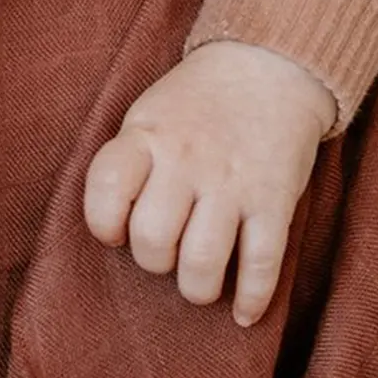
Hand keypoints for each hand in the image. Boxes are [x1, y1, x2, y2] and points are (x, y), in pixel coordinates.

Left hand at [83, 40, 333, 326]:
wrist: (268, 65)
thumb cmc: (197, 101)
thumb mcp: (150, 114)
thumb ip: (129, 161)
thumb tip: (113, 228)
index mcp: (147, 135)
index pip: (106, 189)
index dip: (103, 223)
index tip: (116, 230)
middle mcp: (186, 160)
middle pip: (153, 240)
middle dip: (155, 262)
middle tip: (167, 253)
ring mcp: (232, 182)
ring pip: (202, 263)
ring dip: (197, 288)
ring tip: (200, 281)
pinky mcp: (274, 201)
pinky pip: (261, 265)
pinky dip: (251, 299)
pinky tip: (242, 312)